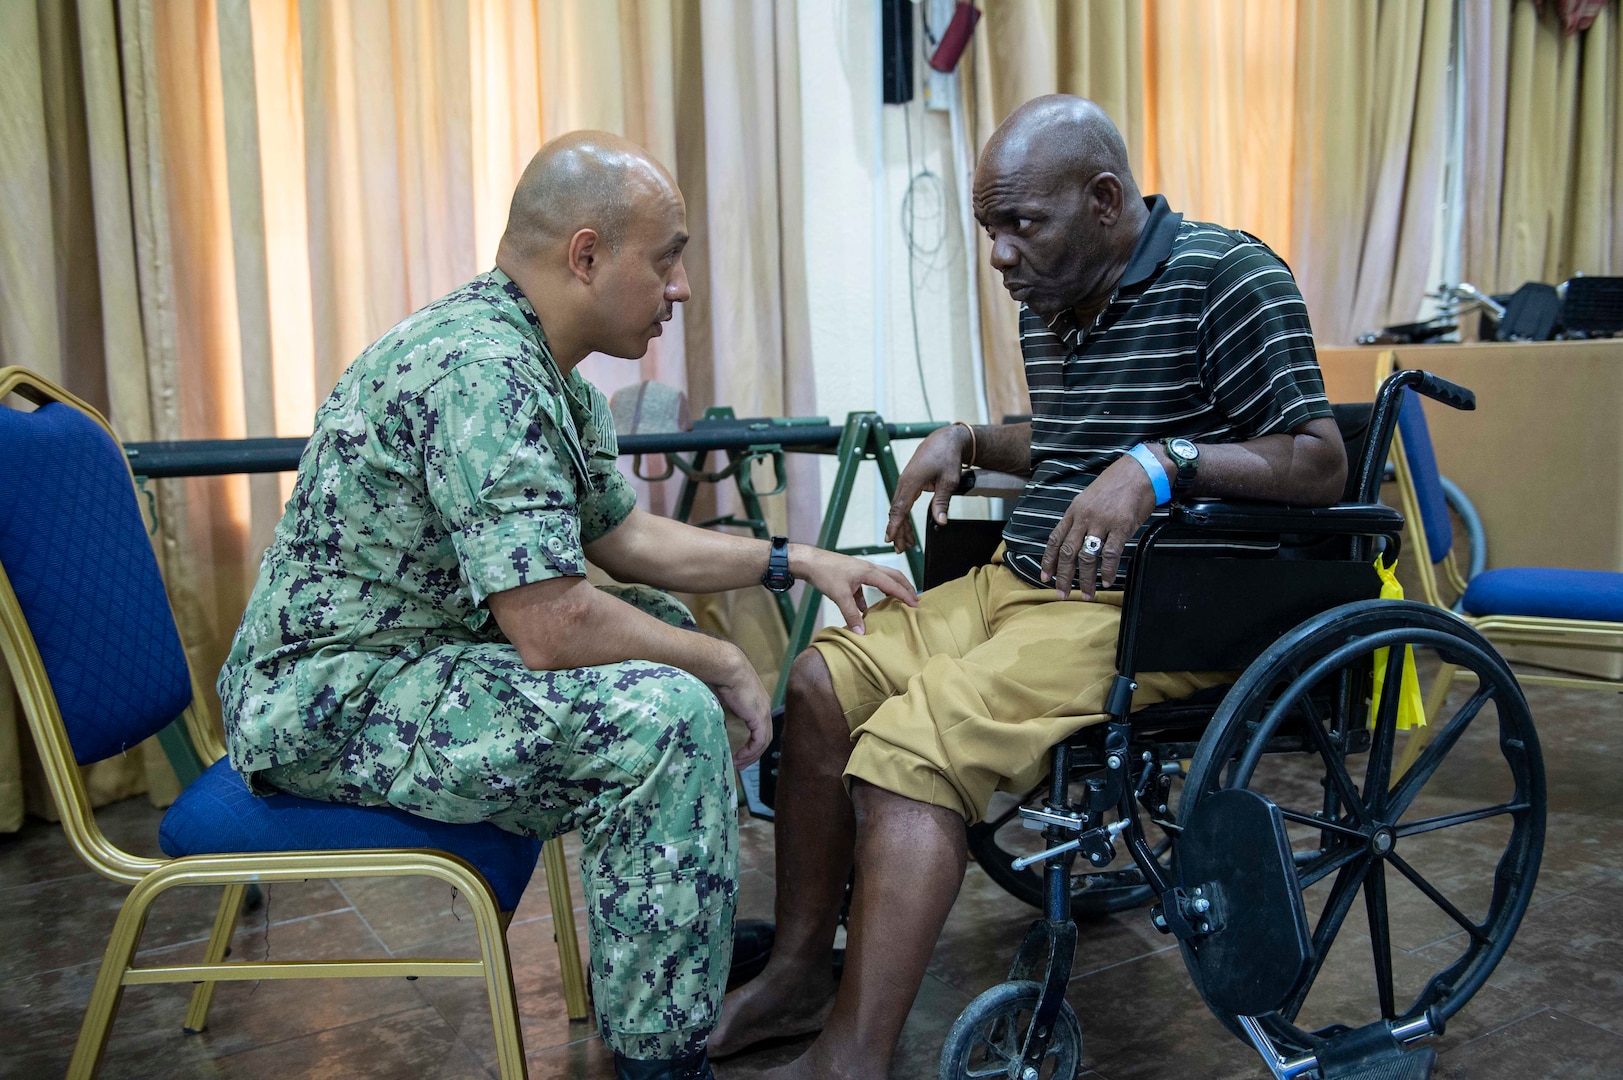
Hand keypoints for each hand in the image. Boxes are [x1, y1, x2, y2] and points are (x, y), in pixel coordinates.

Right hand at [709, 646, 772, 768]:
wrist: (724, 666)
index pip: (759, 727)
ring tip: (738, 765)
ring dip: (751, 756)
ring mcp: (763, 711)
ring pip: (763, 741)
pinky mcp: (759, 716)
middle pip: (764, 736)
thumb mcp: (720, 695)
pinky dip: (751, 752)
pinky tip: (739, 759)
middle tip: (740, 764)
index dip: (751, 742)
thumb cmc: (717, 675)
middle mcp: (763, 706)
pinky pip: (759, 741)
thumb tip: (708, 717)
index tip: (739, 753)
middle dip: (752, 753)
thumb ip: (720, 707)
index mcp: (756, 701)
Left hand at [794, 546, 917, 634]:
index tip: (915, 605)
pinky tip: (864, 609)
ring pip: (881, 579)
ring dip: (891, 589)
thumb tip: (861, 632)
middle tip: (914, 600)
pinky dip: (869, 597)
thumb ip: (851, 614)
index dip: (905, 595)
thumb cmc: (825, 573)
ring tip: (897, 601)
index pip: (893, 584)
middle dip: (905, 588)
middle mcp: (868, 569)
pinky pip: (866, 586)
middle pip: (893, 577)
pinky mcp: (851, 575)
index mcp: (869, 572)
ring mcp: (860, 571)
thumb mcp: (840, 596)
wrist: (809, 561)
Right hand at [884, 424, 971, 551]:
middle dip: (897, 531)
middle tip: (899, 549)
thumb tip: (940, 522)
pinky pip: (903, 503)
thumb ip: (942, 502)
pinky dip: (904, 516)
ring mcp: (905, 482)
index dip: (895, 525)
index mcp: (911, 481)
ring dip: (901, 526)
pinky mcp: (909, 483)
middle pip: (896, 511)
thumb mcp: (949, 480)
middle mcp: (904, 482)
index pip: (900, 508)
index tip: (890, 539)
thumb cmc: (947, 457)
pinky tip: (908, 529)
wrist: (945, 440)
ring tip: (906, 544)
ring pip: (899, 508)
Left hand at [1041, 451, 1158, 599]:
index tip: (1045, 577)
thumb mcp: (1090, 498)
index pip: (1055, 539)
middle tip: (1061, 593)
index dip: (1048, 560)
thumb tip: (1075, 540)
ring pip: (1087, 556)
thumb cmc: (1117, 484)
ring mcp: (1102, 522)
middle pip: (1068, 552)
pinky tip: (1108, 581)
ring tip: (1087, 593)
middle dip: (1063, 576)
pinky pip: (1111, 554)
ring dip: (1086, 579)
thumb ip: (1080, 518)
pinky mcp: (1122, 526)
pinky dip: (1108, 571)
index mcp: (1074, 511)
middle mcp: (1084, 517)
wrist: (1140, 470)